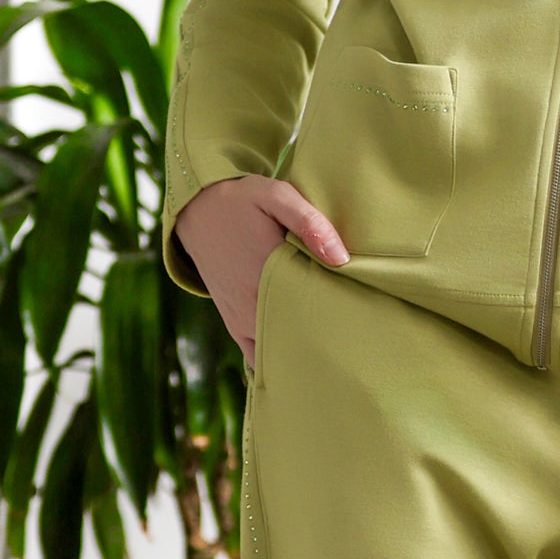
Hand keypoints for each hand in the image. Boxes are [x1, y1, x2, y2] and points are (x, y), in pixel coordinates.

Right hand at [172, 174, 347, 365]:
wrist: (197, 210)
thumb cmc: (242, 201)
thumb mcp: (276, 196)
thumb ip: (309, 222)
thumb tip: (340, 258)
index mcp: (269, 273)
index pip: (314, 311)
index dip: (339, 322)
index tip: (362, 324)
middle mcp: (253, 303)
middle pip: (299, 339)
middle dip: (327, 344)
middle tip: (354, 344)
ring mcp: (241, 319)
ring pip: (278, 354)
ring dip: (302, 355)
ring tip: (332, 353)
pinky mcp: (233, 324)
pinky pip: (257, 355)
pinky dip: (278, 362)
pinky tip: (301, 362)